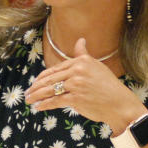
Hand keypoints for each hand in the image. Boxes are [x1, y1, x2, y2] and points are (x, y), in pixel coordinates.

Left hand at [25, 38, 145, 132]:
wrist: (119, 104)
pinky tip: (38, 107)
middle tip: (28, 93)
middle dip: (36, 87)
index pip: (56, 69)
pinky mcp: (75, 99)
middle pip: (50, 79)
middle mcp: (77, 70)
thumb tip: (80, 40)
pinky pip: (55, 101)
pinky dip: (44, 104)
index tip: (35, 82)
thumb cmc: (108, 86)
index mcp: (81, 61)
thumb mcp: (96, 66)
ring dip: (36, 96)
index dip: (43, 77)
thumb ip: (83, 55)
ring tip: (29, 100)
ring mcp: (76, 85)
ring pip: (50, 90)